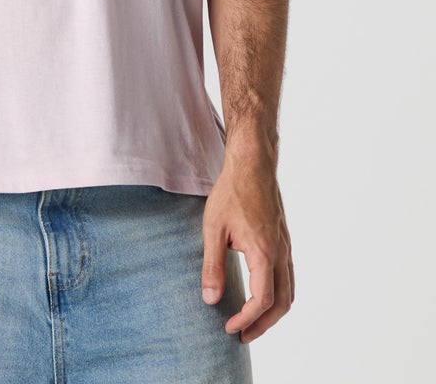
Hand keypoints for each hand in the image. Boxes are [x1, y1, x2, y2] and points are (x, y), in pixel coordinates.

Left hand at [201, 149, 293, 342]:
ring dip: (272, 313)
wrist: (252, 165)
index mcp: (264, 252)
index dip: (246, 319)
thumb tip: (210, 300)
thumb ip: (213, 266)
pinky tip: (260, 296)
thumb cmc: (231, 193)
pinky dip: (278, 295)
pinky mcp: (284, 241)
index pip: (262, 300)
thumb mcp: (213, 229)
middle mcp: (281, 253)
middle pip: (282, 304)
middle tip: (241, 336)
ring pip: (289, 292)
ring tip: (251, 323)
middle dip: (263, 325)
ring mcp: (286, 247)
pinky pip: (288, 277)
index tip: (229, 328)